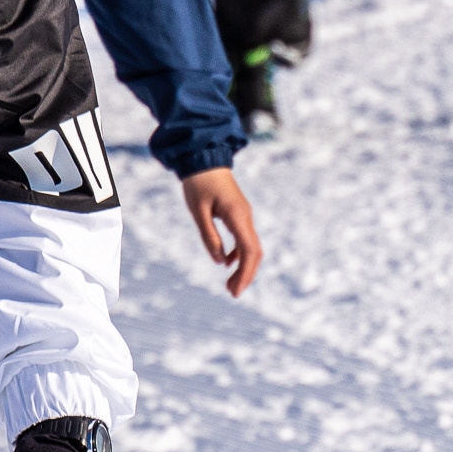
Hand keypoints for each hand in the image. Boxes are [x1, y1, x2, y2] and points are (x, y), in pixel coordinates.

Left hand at [181, 167, 261, 295]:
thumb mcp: (198, 212)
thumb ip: (210, 237)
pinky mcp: (239, 214)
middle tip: (232, 293)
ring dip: (243, 267)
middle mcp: (245, 217)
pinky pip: (244, 239)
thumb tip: (221, 262)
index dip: (246, 273)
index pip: (249, 251)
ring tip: (230, 285)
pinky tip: (227, 264)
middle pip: (254, 252)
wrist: (204, 158)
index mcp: (237, 216)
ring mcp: (244, 215)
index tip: (236, 290)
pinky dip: (239, 255)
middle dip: (246, 275)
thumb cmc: (198, 183)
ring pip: (251, 247)